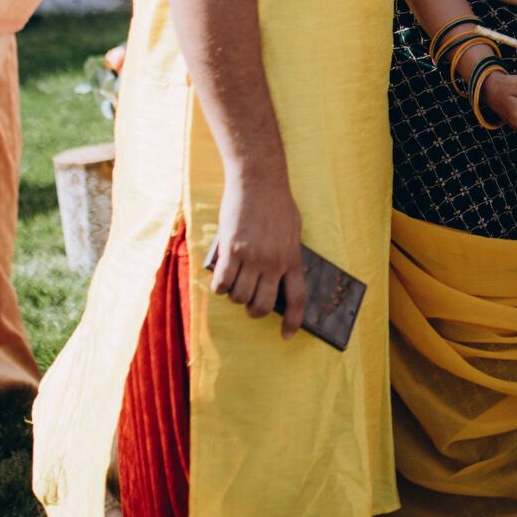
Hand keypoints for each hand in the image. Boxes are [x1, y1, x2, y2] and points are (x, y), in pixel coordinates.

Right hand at [208, 167, 306, 339]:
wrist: (258, 180)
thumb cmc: (277, 202)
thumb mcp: (293, 230)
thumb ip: (288, 254)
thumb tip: (282, 274)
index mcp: (292, 258)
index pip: (297, 299)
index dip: (293, 322)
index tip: (286, 335)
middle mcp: (274, 263)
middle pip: (263, 306)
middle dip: (254, 311)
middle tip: (248, 302)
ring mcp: (252, 257)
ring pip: (239, 297)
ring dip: (234, 295)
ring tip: (233, 282)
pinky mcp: (231, 250)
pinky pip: (221, 282)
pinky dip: (219, 286)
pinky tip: (220, 277)